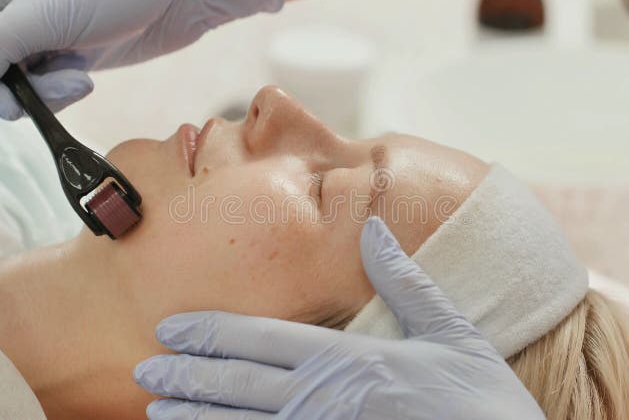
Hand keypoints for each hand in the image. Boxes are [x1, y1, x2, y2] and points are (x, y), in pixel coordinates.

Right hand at [0, 0, 283, 118]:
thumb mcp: (43, 15)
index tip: (7, 94)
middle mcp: (16, 20)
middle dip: (17, 93)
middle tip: (58, 87)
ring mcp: (48, 41)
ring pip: (23, 90)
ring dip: (46, 95)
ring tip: (80, 79)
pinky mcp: (78, 59)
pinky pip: (53, 91)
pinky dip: (63, 94)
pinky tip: (85, 79)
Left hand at [134, 217, 544, 419]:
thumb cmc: (483, 400)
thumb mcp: (453, 331)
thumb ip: (406, 281)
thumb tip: (373, 227)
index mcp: (351, 358)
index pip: (262, 339)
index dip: (212, 332)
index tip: (172, 327)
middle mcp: (327, 400)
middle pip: (240, 385)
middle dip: (187, 377)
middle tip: (144, 371)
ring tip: (155, 413)